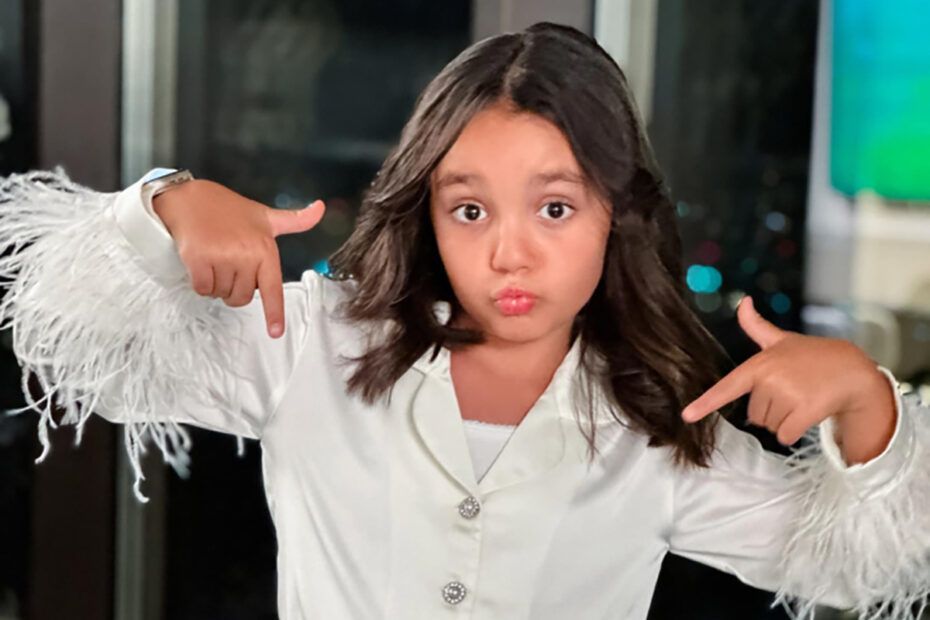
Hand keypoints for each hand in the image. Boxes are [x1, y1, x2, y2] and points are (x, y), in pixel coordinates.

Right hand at [153, 179, 325, 337]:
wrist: (191, 198)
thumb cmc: (229, 209)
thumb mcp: (266, 216)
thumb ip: (296, 220)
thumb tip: (321, 208)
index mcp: (265, 249)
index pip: (272, 288)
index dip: (274, 313)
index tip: (276, 332)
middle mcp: (246, 255)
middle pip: (242, 297)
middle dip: (234, 288)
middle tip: (229, 264)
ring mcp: (222, 258)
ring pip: (222, 294)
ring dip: (217, 284)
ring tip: (215, 259)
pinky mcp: (198, 261)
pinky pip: (203, 289)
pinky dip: (201, 282)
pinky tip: (202, 262)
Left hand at [680, 296, 893, 453]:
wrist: (852, 370)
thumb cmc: (812, 356)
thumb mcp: (782, 339)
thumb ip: (756, 325)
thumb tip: (743, 300)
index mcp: (759, 365)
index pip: (727, 387)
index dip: (705, 403)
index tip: (686, 416)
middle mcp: (770, 380)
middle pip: (754, 415)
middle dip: (771, 409)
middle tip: (792, 392)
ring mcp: (787, 395)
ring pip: (770, 426)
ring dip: (784, 420)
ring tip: (802, 398)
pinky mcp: (805, 411)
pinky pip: (785, 436)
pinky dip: (794, 432)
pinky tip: (808, 413)